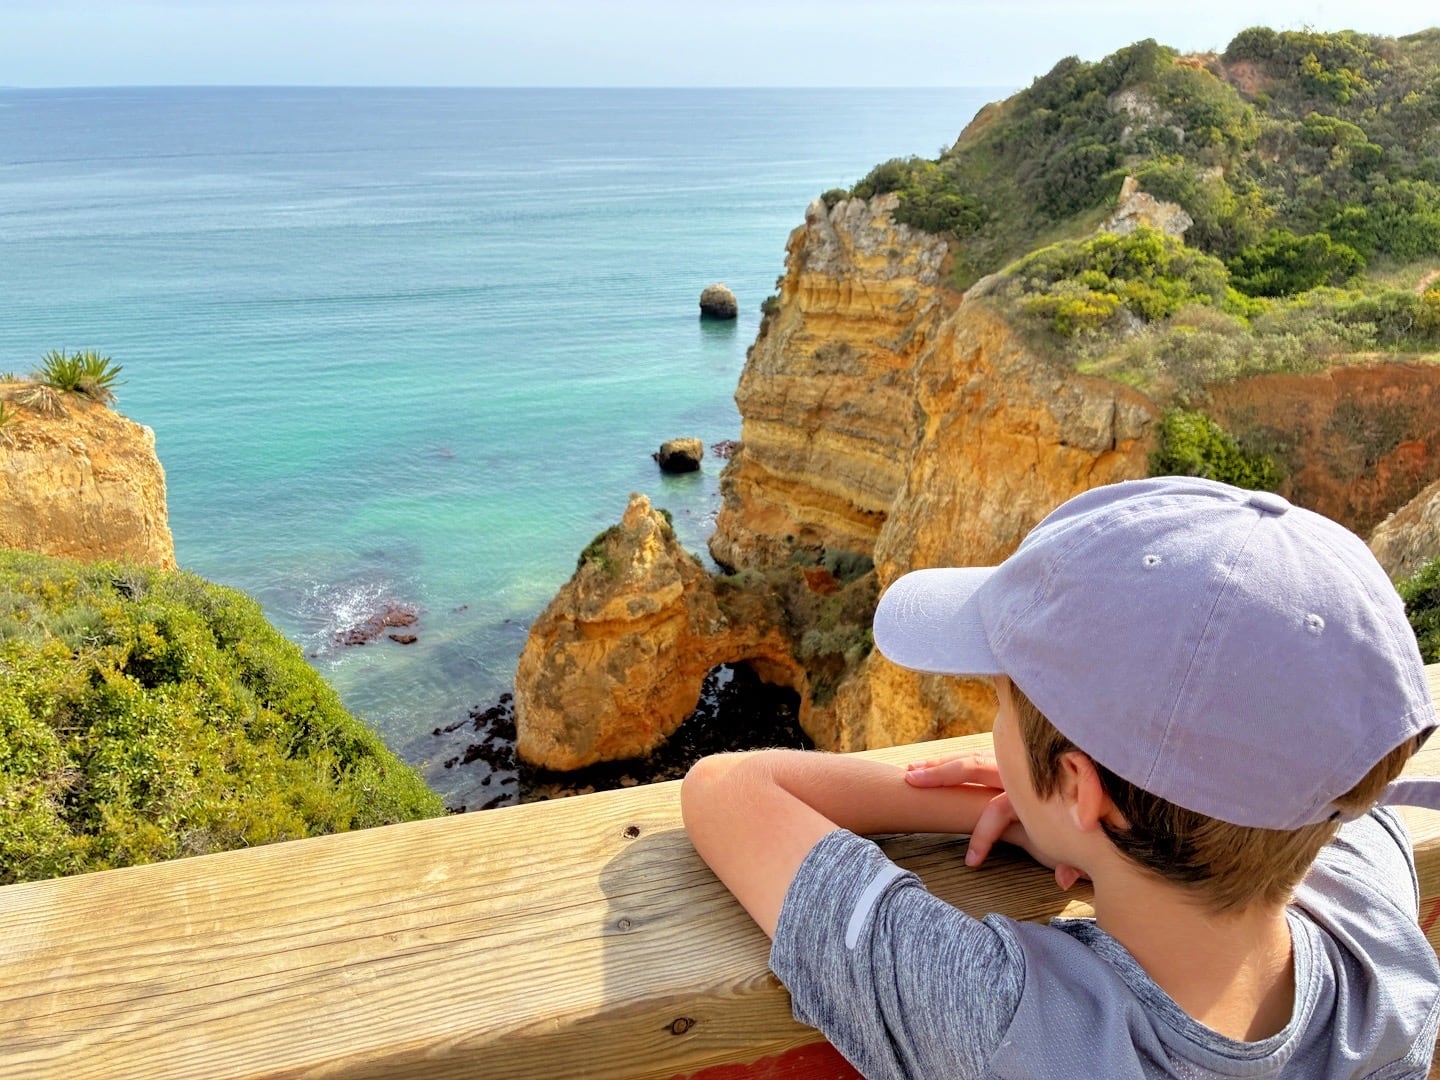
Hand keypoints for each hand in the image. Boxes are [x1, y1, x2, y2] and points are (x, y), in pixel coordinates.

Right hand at [904, 751, 1087, 891]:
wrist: (1106, 776)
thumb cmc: (1092, 819)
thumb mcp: (1081, 841)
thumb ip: (1072, 859)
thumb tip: (1064, 881)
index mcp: (1032, 793)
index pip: (997, 810)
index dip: (982, 837)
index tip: (970, 862)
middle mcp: (1018, 774)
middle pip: (974, 767)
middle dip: (941, 776)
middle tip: (911, 781)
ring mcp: (1013, 764)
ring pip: (971, 758)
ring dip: (940, 765)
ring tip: (910, 771)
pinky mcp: (1011, 761)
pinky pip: (977, 757)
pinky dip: (953, 760)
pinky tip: (929, 764)